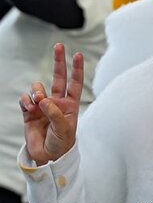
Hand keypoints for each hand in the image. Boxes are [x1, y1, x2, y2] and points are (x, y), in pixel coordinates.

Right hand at [20, 43, 82, 164]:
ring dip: (37, 91)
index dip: (76, 70)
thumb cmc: (62, 143)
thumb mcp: (64, 130)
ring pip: (38, 88)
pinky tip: (29, 108)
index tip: (77, 54)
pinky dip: (26, 101)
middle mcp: (57, 102)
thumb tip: (44, 99)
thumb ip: (55, 114)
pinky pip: (25, 99)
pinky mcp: (29, 111)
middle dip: (59, 62)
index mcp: (71, 105)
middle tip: (59, 45)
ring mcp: (42, 106)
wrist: (47, 156)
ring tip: (38, 103)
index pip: (75, 84)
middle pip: (58, 78)